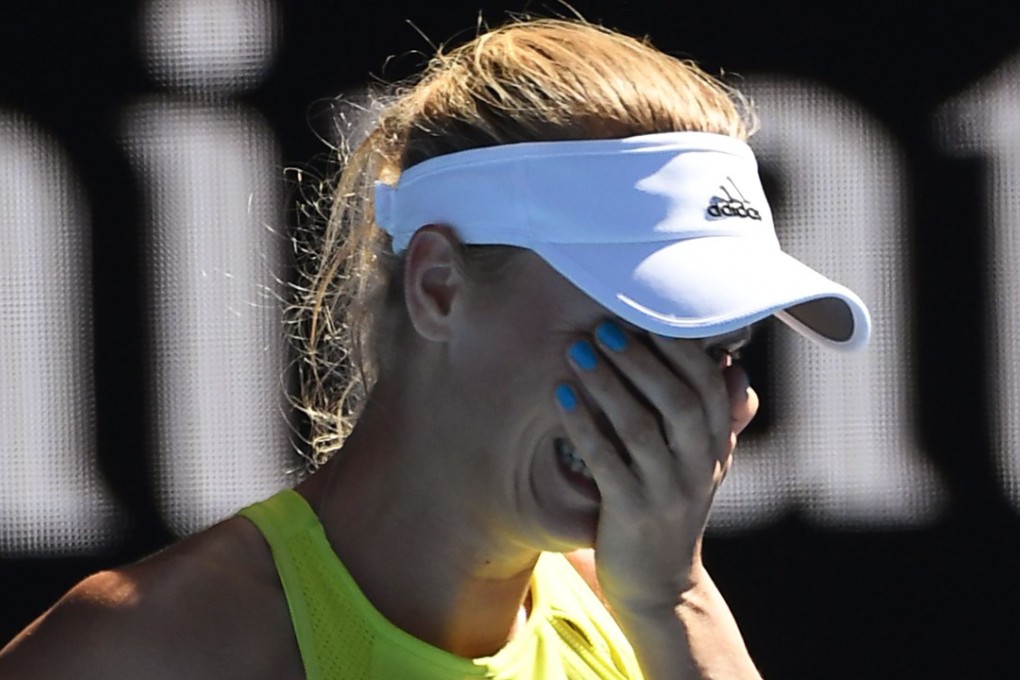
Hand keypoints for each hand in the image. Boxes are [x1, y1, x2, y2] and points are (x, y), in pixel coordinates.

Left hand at [555, 320, 757, 616]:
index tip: (644, 316)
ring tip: (577, 352)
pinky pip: (607, 461)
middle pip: (676, 400)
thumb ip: (712, 416)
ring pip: (640, 428)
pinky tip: (561, 396)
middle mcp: (699, 466)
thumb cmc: (671, 507)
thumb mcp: (702, 463)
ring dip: (607, 384)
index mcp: (715, 446)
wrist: (660, 585)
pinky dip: (584, 424)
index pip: (708, 385)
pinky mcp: (632, 514)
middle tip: (602, 328)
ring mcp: (667, 492)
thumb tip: (727, 361)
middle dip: (639, 359)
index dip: (679, 348)